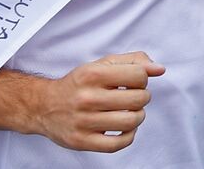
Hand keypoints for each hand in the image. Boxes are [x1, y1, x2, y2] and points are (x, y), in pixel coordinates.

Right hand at [32, 52, 164, 152]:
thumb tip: (159, 69)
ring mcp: (83, 121)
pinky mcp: (82, 141)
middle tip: (133, 98)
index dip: (142, 79)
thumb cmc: (79, 84)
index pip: (139, 75)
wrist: (44, 106)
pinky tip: (123, 128)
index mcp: (93, 74)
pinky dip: (128, 136)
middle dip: (142, 97)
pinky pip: (118, 143)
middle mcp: (87, 97)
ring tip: (131, 112)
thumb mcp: (102, 65)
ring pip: (131, 121)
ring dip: (138, 116)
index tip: (134, 82)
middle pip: (138, 99)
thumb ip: (133, 61)